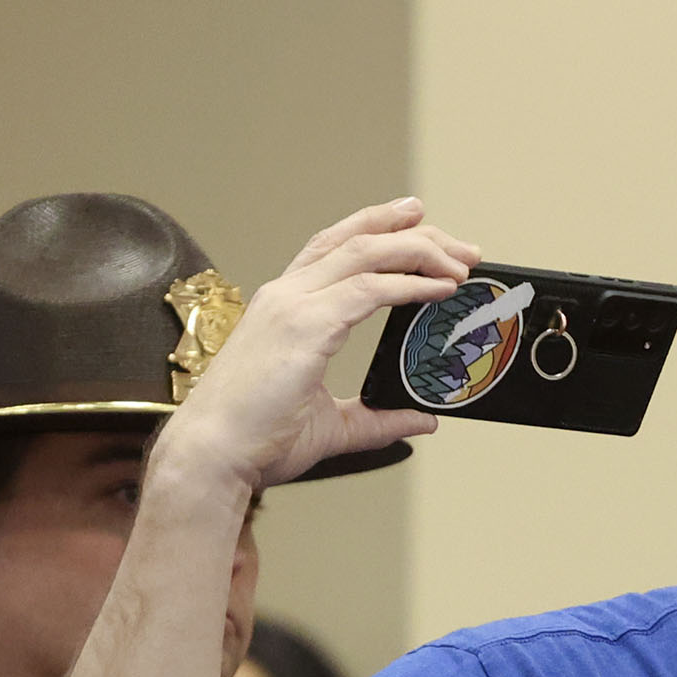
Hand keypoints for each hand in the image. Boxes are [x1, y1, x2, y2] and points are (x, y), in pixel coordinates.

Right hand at [154, 199, 481, 490]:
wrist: (216, 455)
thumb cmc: (256, 439)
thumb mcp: (333, 425)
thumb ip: (379, 419)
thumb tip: (423, 420)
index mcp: (285, 308)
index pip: (334, 249)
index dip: (377, 228)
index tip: (417, 220)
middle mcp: (287, 297)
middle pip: (356, 240)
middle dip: (413, 234)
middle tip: (460, 247)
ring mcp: (293, 307)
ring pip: (365, 254)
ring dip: (419, 252)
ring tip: (460, 263)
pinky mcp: (305, 327)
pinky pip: (368, 289)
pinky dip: (409, 284)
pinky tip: (440, 289)